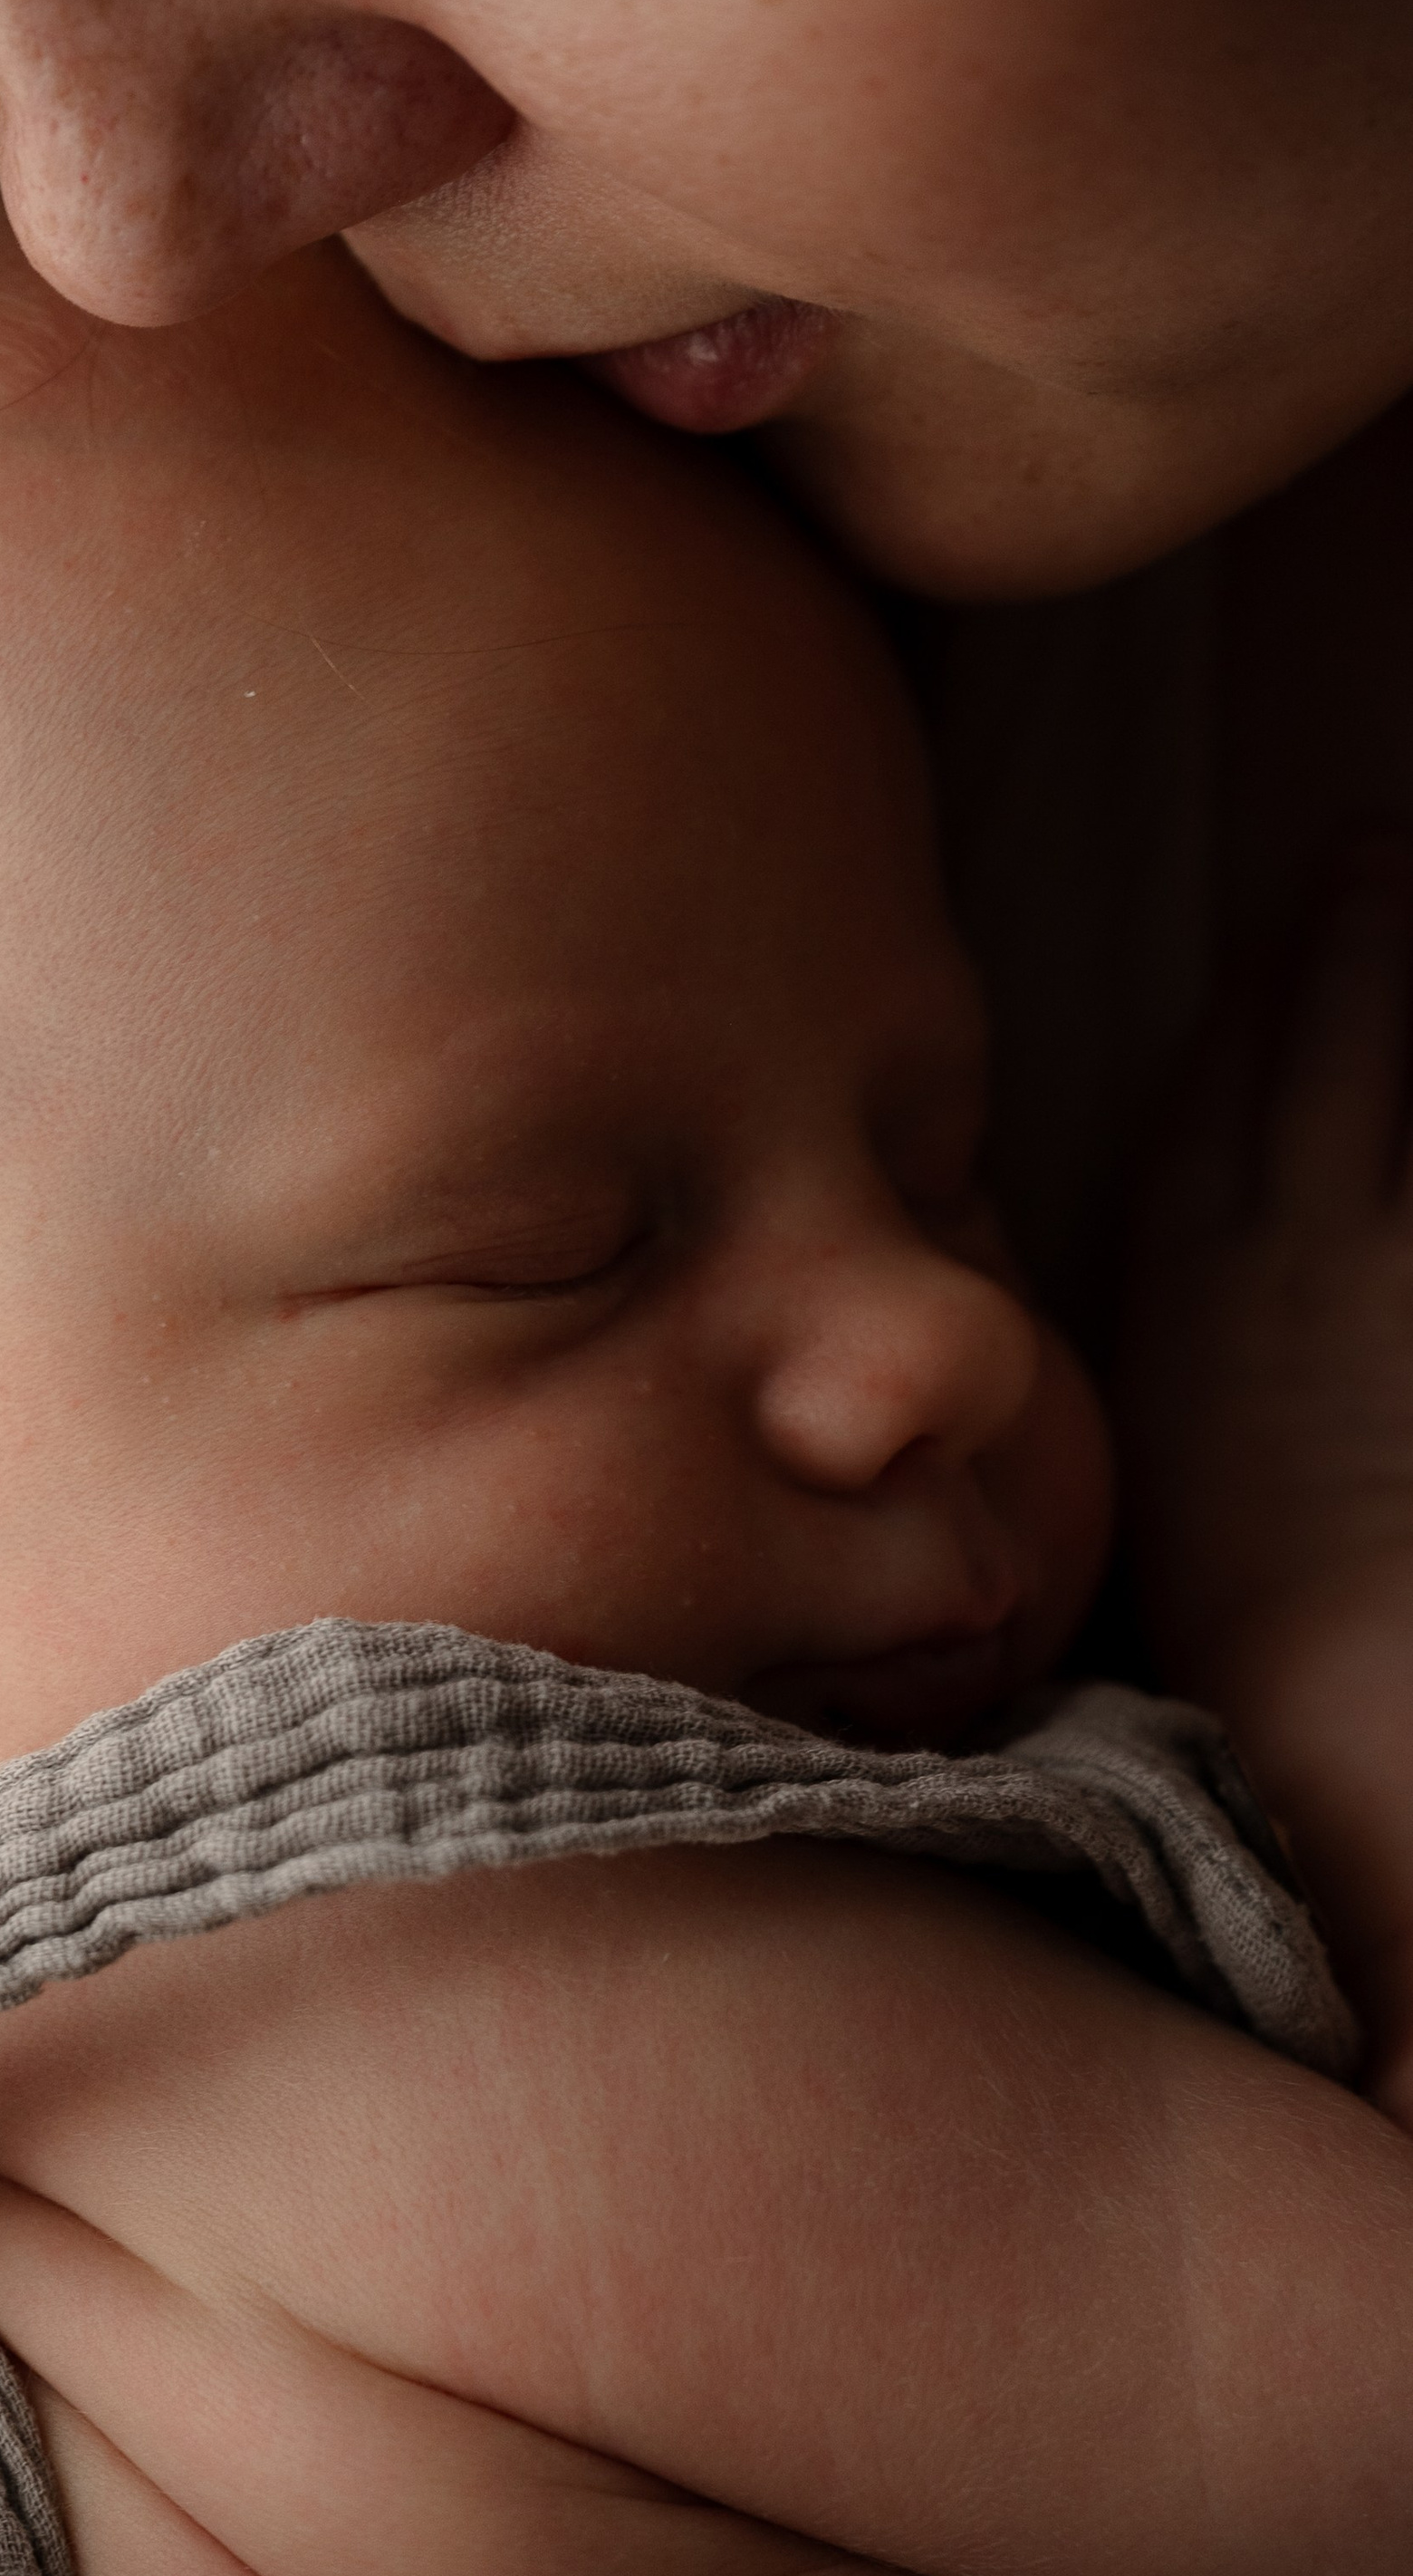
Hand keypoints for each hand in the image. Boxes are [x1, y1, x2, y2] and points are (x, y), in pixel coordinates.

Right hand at [1124, 834, 1412, 2091]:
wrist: (1373, 1726)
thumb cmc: (1276, 1675)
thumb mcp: (1189, 1523)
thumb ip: (1213, 1411)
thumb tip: (1219, 1369)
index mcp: (1184, 1324)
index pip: (1193, 1131)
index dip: (1232, 1026)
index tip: (1251, 946)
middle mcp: (1289, 1272)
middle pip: (1315, 1064)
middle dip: (1341, 950)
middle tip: (1370, 850)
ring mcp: (1399, 1279)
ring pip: (1405, 1084)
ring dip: (1410, 978)